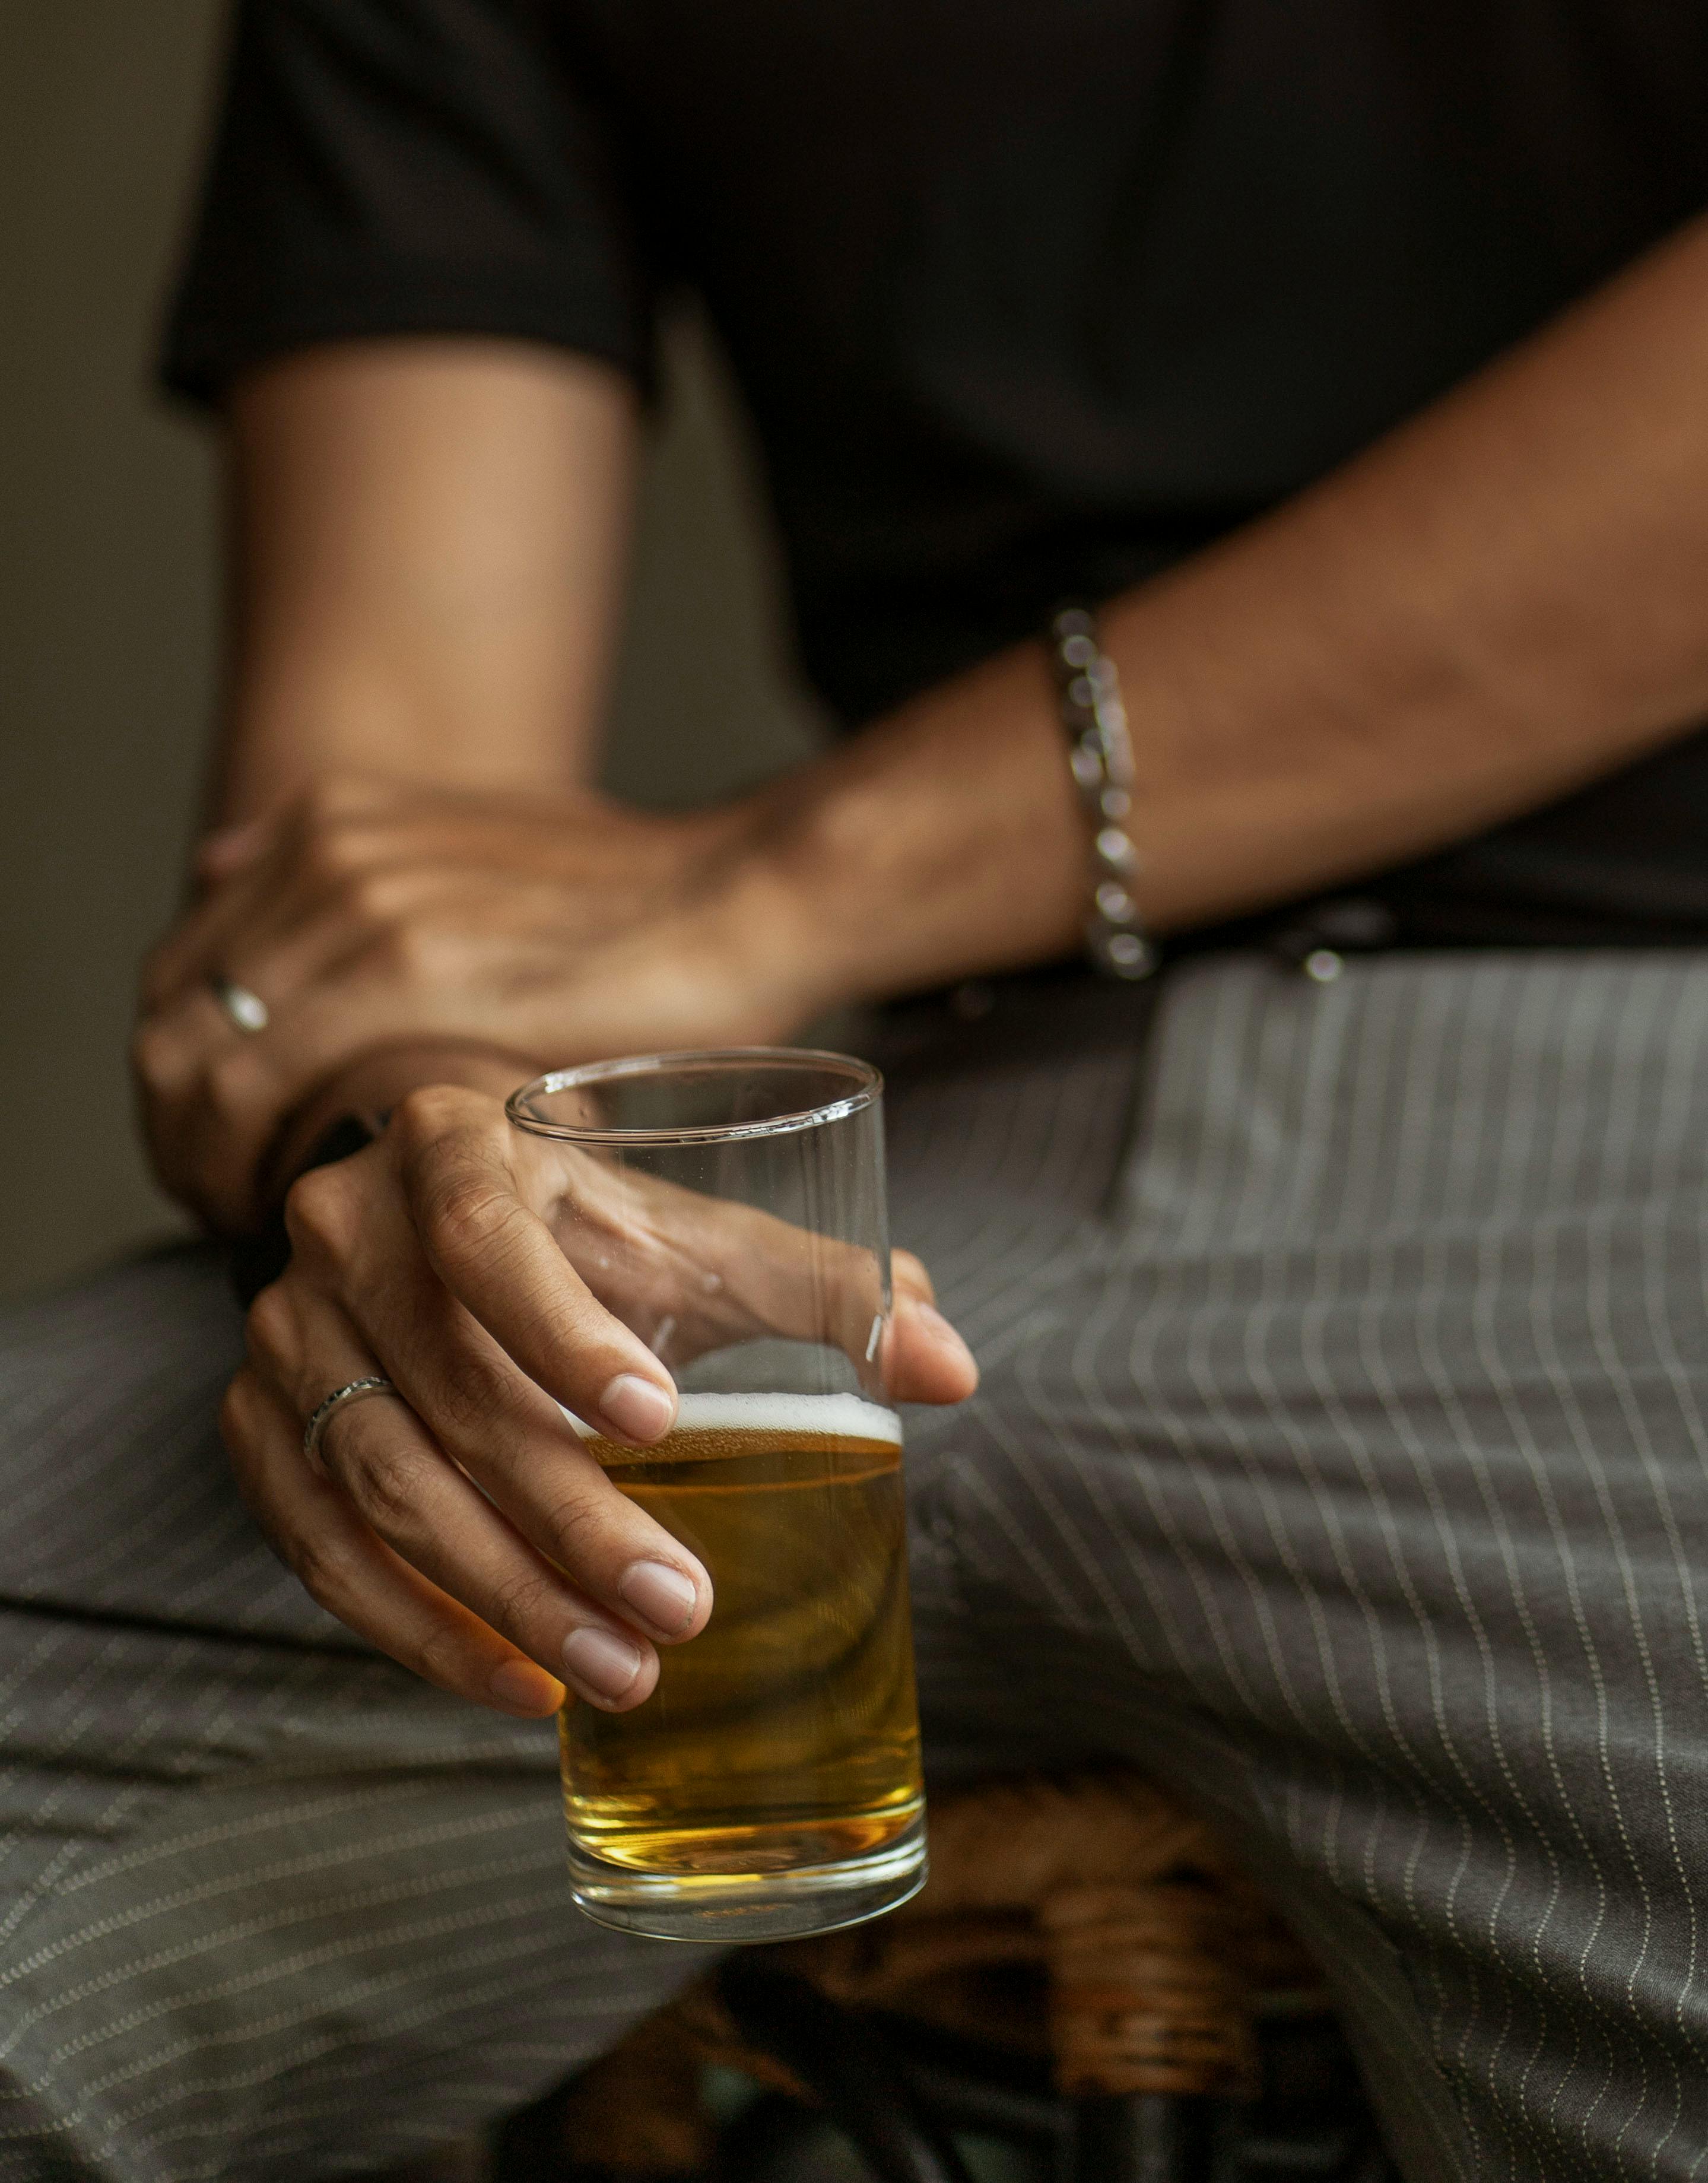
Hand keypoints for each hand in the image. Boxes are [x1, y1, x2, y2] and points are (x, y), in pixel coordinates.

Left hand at [133, 774, 803, 1231]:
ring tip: (252, 1229)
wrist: (744, 895)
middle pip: (170, 1022)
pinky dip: (252, 1166)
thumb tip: (232, 867)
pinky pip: (261, 1086)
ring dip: (204, 1165)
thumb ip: (367, 861)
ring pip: (197, 1064)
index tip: (218, 1148)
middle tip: (221, 1207)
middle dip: (176, 1131)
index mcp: (331, 824)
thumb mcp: (484, 846)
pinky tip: (293, 1216)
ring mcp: (360, 907)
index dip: (182, 1072)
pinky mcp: (410, 972)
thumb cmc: (639, 901)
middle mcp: (326, 855)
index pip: (182, 969)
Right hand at [224, 1084, 977, 1716]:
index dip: (559, 1333)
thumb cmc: (594, 1234)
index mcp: (450, 1146)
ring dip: (503, 1595)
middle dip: (567, 1517)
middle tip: (681, 1607)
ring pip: (380, 1482)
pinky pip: (319, 1547)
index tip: (658, 1424)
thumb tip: (950, 1363)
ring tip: (623, 1671)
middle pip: (444, 1389)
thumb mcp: (697, 1237)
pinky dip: (417, 1628)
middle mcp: (341, 1229)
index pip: (480, 1235)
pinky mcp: (260, 1428)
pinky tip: (519, 1686)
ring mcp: (284, 1333)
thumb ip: (820, 1287)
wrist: (440, 1230)